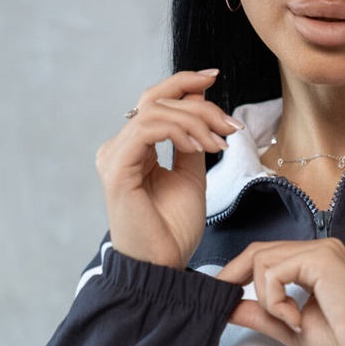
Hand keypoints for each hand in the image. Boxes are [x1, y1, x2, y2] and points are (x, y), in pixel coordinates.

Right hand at [95, 70, 244, 269]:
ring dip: (195, 120)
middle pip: (158, 101)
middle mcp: (118, 148)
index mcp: (133, 150)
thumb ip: (192, 140)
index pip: (155, 102)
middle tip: (231, 128)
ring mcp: (113, 156)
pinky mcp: (116, 167)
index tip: (215, 78)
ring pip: (156, 111)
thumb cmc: (173, 231)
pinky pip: (148, 128)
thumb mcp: (191, 176)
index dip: (184, 83)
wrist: (163, 267)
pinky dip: (179, 131)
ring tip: (219, 144)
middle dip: (201, 106)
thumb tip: (200, 102)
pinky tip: (200, 148)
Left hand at [217, 238, 344, 345]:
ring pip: (262, 261)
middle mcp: (318, 250)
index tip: (222, 296)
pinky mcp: (320, 258)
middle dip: (234, 276)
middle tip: (223, 301)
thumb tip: (230, 307)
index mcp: (315, 264)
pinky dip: (276, 301)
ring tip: (291, 322)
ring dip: (267, 300)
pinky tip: (297, 319)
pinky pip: (274, 273)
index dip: (238, 274)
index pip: (266, 257)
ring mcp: (320, 250)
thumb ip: (263, 315)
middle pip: (258, 252)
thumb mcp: (293, 329)